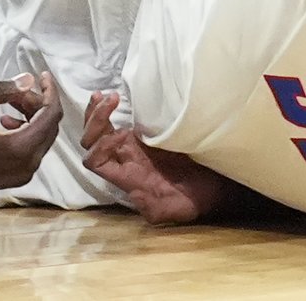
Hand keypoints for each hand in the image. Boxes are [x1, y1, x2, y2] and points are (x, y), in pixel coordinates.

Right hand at [0, 72, 62, 202]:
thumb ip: (1, 90)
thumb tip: (28, 80)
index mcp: (20, 148)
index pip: (51, 115)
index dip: (50, 91)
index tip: (42, 76)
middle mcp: (28, 165)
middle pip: (49, 125)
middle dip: (37, 102)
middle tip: (16, 90)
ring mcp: (24, 174)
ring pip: (42, 136)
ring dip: (31, 115)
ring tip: (9, 104)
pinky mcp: (18, 177)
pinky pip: (33, 148)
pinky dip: (25, 130)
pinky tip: (4, 121)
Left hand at [80, 91, 227, 224]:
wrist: (214, 187)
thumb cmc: (196, 198)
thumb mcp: (176, 210)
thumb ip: (155, 208)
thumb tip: (137, 195)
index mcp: (129, 177)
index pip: (97, 162)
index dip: (100, 146)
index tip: (123, 133)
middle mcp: (125, 160)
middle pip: (91, 141)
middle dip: (95, 121)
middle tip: (111, 99)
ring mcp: (133, 145)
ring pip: (99, 130)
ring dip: (97, 111)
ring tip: (107, 95)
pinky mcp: (146, 133)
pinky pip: (117, 121)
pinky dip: (108, 108)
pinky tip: (113, 96)